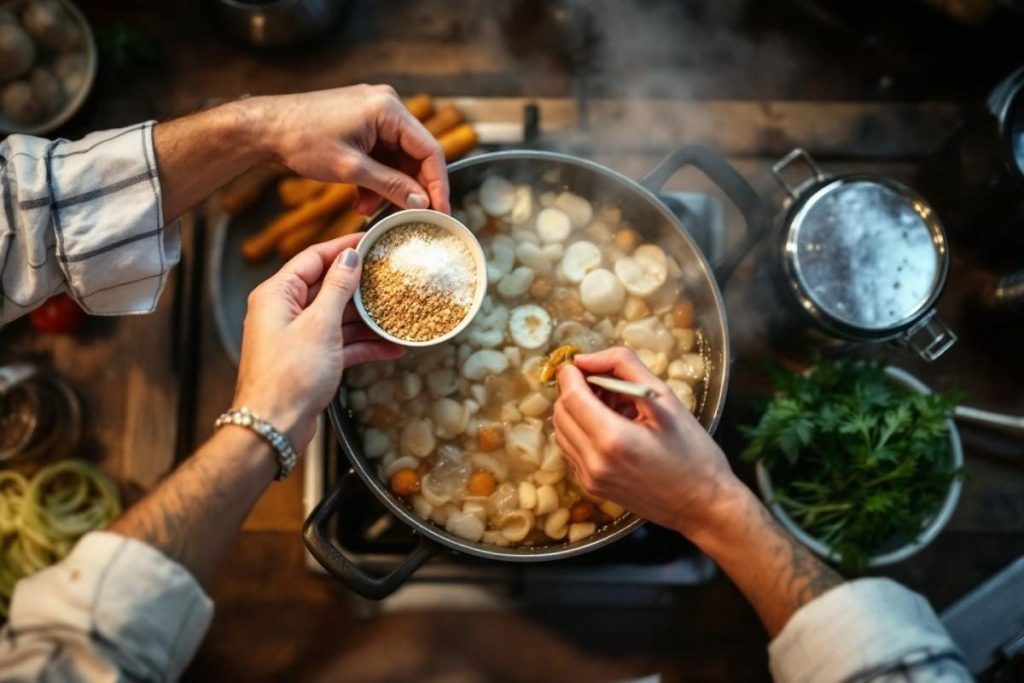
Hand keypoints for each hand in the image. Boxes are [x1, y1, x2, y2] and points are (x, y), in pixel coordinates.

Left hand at [233, 233, 404, 448]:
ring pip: (338, 317)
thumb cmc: (288, 377)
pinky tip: (390, 347)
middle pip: (327, 287)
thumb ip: (337, 288)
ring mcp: (298, 337)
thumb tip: (348, 258)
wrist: (274, 427)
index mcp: (277, 294)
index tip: (369, 240)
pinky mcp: (310, 359)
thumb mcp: (319, 325)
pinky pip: (341, 343)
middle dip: (360, 285)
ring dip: (366, 318)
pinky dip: (363, 344)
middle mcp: (284, 311)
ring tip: (397, 312)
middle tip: (389, 275)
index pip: (313, 258)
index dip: (342, 248)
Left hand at [250, 84, 449, 214]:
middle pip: (415, 154)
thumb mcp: (351, 169)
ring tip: (366, 207)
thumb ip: (390, 185)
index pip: (429, 150)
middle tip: (404, 215)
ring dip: (387, 186)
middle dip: (407, 187)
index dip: (438, 184)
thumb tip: (421, 202)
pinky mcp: (363, 122)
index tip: (440, 211)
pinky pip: (382, 153)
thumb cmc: (302, 140)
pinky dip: (376, 176)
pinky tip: (361, 195)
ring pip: (398, 157)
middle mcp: (386, 105)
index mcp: (388, 109)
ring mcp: (374, 112)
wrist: (266, 128)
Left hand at [554, 347, 746, 536]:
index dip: (570, 375)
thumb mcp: (666, 398)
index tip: (579, 363)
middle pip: (561, 413)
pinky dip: (581, 431)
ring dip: (576, 410)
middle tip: (602, 382)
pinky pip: (572, 450)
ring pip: (562, 431)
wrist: (702, 505)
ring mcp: (590, 479)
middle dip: (573, 391)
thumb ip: (624, 367)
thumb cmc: (693, 452)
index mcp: (613, 439)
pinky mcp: (591, 487)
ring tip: (609, 403)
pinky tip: (609, 425)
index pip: (571, 397)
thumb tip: (586, 358)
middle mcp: (594, 462)